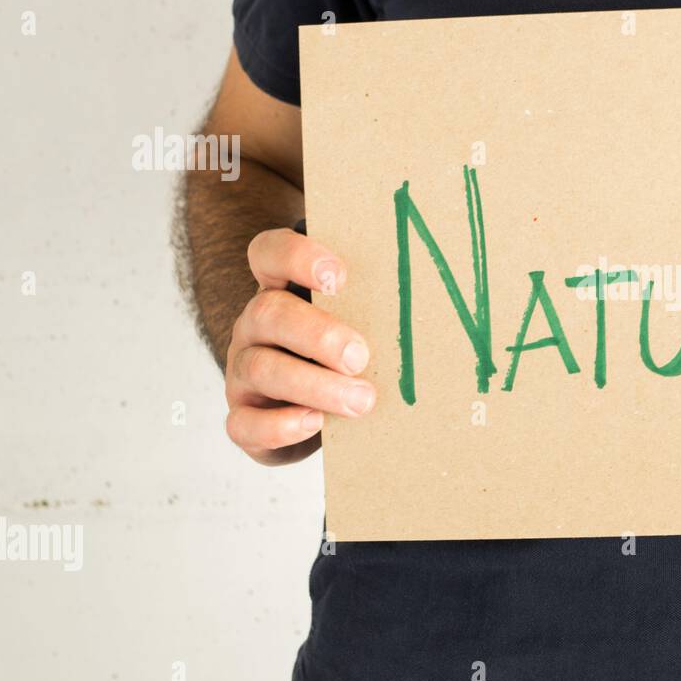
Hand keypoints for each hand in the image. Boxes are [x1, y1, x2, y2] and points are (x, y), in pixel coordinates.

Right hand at [224, 228, 374, 464]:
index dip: (297, 257)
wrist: (322, 415)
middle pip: (268, 313)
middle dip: (318, 335)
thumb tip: (438, 296)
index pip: (269, 254)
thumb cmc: (347, 358)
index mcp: (281, 291)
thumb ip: (379, 307)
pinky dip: (280, 426)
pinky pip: (244, 423)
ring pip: (260, 368)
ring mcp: (242, 372)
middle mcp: (255, 327)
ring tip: (360, 400)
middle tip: (361, 356)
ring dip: (314, 385)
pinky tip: (315, 423)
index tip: (340, 277)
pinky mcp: (244, 418)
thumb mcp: (362, 325)